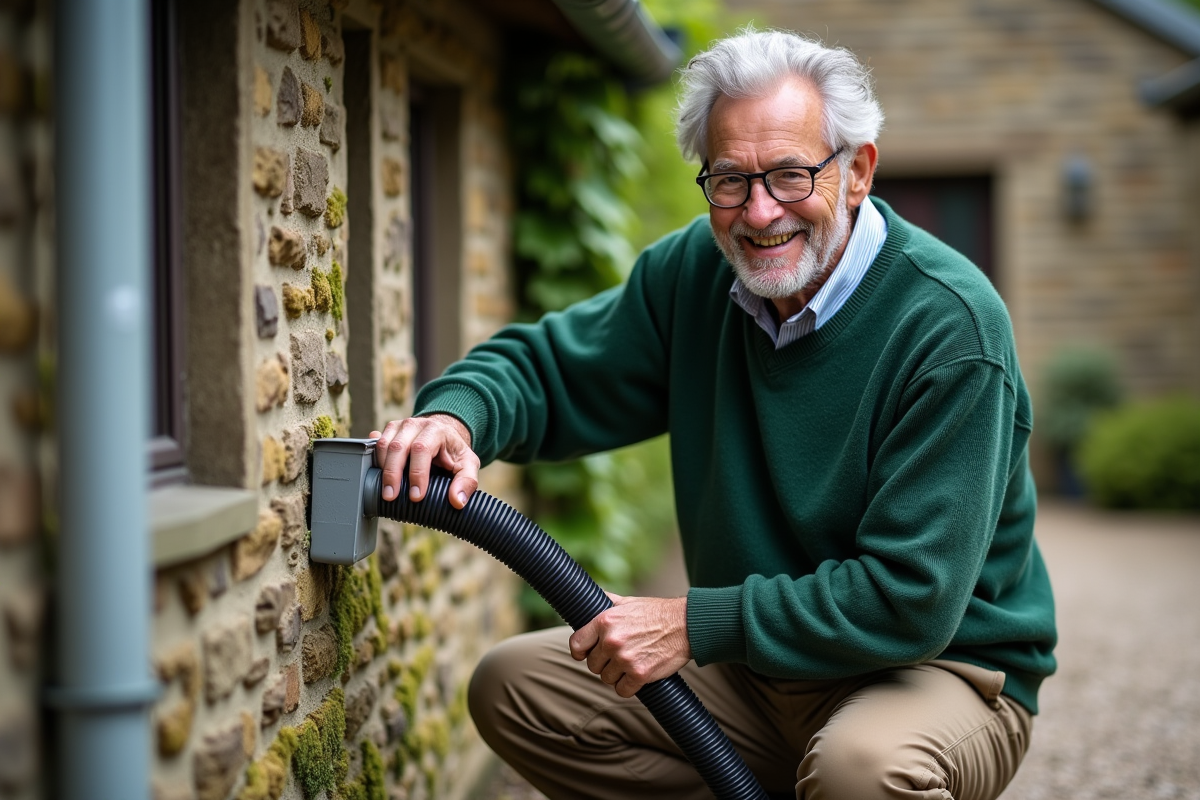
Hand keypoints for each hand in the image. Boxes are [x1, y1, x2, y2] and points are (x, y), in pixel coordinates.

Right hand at [370, 414, 479, 508]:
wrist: (443, 434)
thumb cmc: (454, 452)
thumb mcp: (468, 464)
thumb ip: (467, 481)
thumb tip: (457, 501)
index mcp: (436, 430)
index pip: (422, 449)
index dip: (417, 473)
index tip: (416, 496)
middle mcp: (415, 425)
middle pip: (398, 447)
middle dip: (393, 473)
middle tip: (391, 496)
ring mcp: (399, 426)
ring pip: (384, 445)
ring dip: (382, 469)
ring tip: (386, 491)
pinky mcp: (388, 432)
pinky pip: (376, 444)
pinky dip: (374, 460)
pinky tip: (376, 474)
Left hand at [569, 593, 691, 697]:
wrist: (685, 625)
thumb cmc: (657, 613)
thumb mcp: (627, 602)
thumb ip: (606, 602)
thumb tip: (589, 597)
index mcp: (605, 622)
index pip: (576, 644)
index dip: (580, 652)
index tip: (585, 654)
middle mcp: (612, 641)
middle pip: (593, 665)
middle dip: (604, 663)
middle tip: (618, 656)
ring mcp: (625, 659)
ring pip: (606, 679)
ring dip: (616, 675)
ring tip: (630, 663)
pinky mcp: (639, 675)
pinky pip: (622, 690)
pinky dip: (628, 687)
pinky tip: (636, 676)